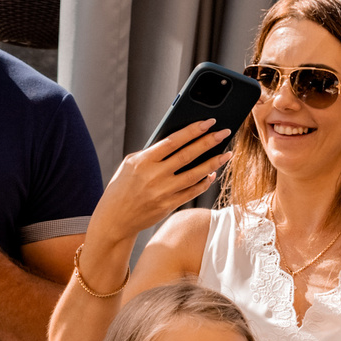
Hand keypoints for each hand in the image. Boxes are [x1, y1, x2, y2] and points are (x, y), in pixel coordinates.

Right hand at [91, 121, 233, 248]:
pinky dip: (204, 183)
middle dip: (209, 142)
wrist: (114, 219)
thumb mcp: (130, 164)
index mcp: (143, 161)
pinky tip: (212, 174)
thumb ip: (151, 153)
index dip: (193, 130)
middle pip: (188, 155)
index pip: (173, 141)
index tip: (209, 122)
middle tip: (224, 133)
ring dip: (213, 163)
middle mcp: (154, 176)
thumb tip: (178, 142)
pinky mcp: (168, 206)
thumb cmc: (122, 187)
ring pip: (195, 175)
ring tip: (227, 154)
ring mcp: (163, 192)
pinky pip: (192, 192)